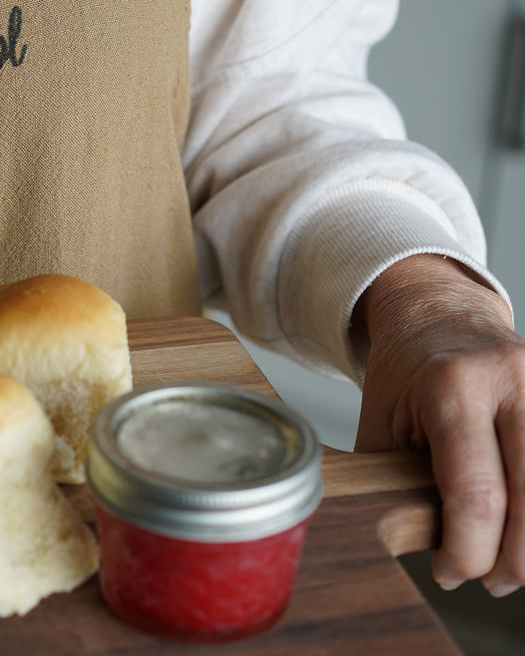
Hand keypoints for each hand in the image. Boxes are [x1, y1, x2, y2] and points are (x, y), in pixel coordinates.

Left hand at [353, 254, 524, 596]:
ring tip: (514, 563)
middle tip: (493, 582)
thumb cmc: (405, 372)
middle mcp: (509, 381)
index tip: (449, 572)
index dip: (466, 550)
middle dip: (514, 558)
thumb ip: (394, 479)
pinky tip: (523, 526)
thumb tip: (407, 546)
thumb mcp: (382, 422)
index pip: (476, 494)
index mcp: (452, 387)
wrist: (437, 312)